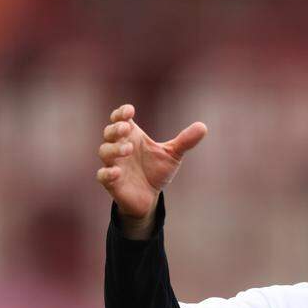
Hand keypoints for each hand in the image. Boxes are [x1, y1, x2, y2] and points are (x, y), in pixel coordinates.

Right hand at [96, 104, 206, 223]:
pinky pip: (103, 176)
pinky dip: (108, 173)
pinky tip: (117, 172)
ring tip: (128, 149)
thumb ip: (185, 141)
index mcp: (132, 136)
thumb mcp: (172, 155)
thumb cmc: (156, 170)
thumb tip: (203, 126)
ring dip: (114, 149)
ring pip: (105, 152)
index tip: (130, 110)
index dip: (121, 113)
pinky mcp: (111, 182)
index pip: (120, 119)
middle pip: (109, 132)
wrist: (150, 196)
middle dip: (115, 129)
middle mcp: (119, 147)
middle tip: (126, 128)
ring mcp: (114, 164)